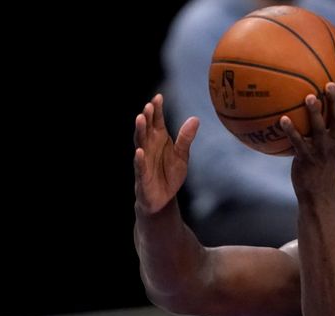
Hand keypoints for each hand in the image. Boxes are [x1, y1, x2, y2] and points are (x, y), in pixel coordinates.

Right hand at [134, 94, 199, 214]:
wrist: (163, 199)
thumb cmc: (170, 174)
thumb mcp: (182, 155)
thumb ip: (186, 138)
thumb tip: (195, 118)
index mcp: (159, 140)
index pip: (157, 122)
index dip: (157, 110)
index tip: (158, 97)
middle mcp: (149, 147)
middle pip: (147, 130)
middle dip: (147, 118)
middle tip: (148, 106)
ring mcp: (144, 161)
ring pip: (140, 144)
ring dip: (140, 132)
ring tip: (140, 119)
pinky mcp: (143, 177)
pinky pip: (140, 167)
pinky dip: (140, 159)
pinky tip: (139, 151)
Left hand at [282, 81, 334, 196]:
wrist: (319, 193)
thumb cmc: (326, 167)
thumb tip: (328, 108)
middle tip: (329, 84)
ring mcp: (322, 151)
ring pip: (319, 129)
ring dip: (314, 112)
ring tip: (309, 97)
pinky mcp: (307, 159)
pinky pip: (298, 142)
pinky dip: (291, 130)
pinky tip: (283, 119)